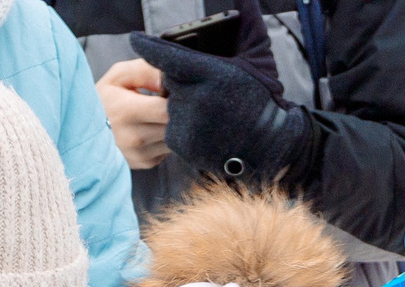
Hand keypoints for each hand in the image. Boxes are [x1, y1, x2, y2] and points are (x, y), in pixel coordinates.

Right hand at [97, 58, 170, 169]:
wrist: (83, 131)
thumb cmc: (104, 98)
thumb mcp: (119, 76)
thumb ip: (145, 71)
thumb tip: (168, 80)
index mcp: (127, 112)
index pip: (167, 109)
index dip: (176, 99)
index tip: (173, 91)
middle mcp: (134, 138)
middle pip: (174, 125)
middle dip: (178, 113)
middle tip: (170, 101)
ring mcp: (141, 154)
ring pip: (175, 139)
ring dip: (174, 127)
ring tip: (158, 115)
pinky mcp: (146, 163)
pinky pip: (169, 149)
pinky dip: (166, 139)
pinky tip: (153, 129)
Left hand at [130, 35, 312, 183]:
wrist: (269, 145)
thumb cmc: (263, 96)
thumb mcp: (258, 55)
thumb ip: (250, 23)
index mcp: (209, 73)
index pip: (167, 55)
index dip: (149, 46)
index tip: (135, 38)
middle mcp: (195, 99)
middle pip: (167, 81)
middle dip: (177, 80)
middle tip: (195, 86)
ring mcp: (188, 124)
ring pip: (169, 104)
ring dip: (180, 103)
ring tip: (203, 109)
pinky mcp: (184, 145)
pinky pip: (172, 128)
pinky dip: (183, 125)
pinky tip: (200, 126)